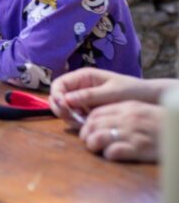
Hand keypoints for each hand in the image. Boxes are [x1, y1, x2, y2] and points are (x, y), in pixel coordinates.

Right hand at [50, 68, 164, 123]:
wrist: (147, 98)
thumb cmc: (131, 91)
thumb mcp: (111, 92)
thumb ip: (89, 95)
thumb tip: (67, 99)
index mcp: (83, 77)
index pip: (59, 84)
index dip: (56, 96)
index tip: (64, 107)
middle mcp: (80, 87)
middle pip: (58, 98)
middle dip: (61, 110)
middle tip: (74, 119)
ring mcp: (83, 100)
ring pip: (65, 110)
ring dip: (70, 118)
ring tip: (84, 123)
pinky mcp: (88, 111)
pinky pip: (75, 118)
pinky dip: (78, 123)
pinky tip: (88, 126)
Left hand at [78, 101, 161, 162]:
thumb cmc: (161, 124)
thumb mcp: (141, 111)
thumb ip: (122, 114)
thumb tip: (100, 122)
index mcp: (127, 107)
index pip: (96, 112)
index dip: (87, 123)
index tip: (87, 132)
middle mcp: (128, 118)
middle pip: (94, 124)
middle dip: (87, 135)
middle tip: (89, 143)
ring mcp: (134, 133)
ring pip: (100, 136)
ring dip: (93, 144)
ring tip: (97, 149)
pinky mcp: (140, 149)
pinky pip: (114, 151)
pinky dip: (108, 154)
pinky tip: (111, 155)